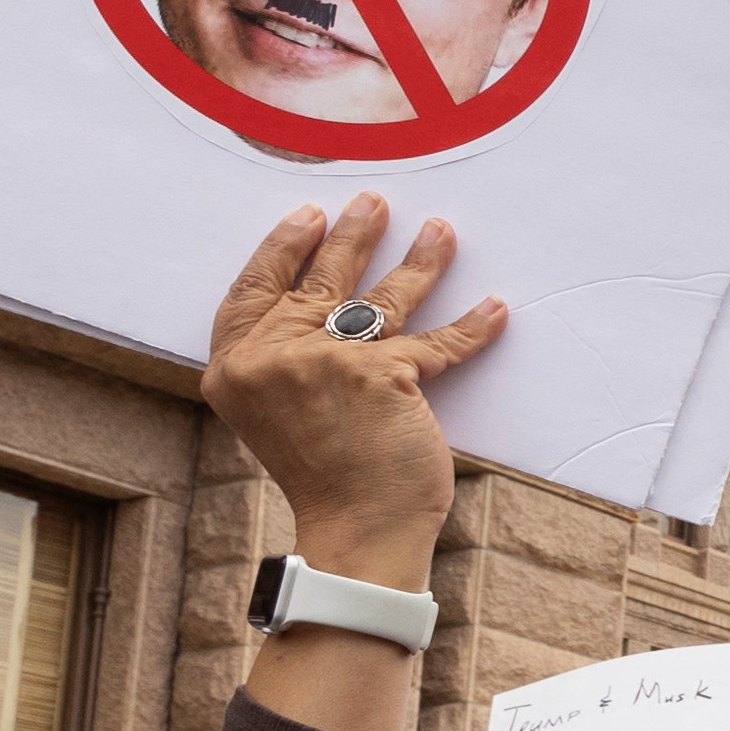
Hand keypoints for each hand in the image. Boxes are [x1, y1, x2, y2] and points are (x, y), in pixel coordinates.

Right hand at [203, 196, 500, 584]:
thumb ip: (282, 362)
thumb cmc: (322, 477)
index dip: (282, 248)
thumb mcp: (274, 412)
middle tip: (375, 200)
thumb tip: (325, 308)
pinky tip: (496, 307)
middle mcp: (271, 357)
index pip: (254, 288)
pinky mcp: (382, 374)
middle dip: (352, 235)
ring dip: (418, 260)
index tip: (310, 215)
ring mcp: (325, 361)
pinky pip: (438, 342)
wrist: (354, 530)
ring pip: (380, 297)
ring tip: (440, 231)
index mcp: (234, 366)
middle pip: (318, 280)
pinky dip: (473, 326)